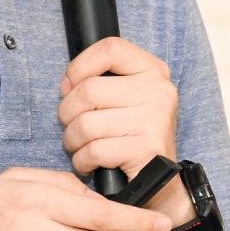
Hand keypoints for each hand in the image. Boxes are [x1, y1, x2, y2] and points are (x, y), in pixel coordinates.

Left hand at [57, 36, 178, 184]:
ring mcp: (155, 119)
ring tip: (81, 146)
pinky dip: (82, 161)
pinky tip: (90, 163)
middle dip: (67, 113)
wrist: (162, 182)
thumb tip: (67, 84)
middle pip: (88, 90)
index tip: (69, 86)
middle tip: (72, 126)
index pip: (110, 48)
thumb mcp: (128, 97)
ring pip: (86, 123)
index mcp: (153, 70)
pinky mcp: (146, 148)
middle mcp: (159, 90)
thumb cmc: (134, 135)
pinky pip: (93, 151)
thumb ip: (103, 81)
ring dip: (72, 140)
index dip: (80, 66)